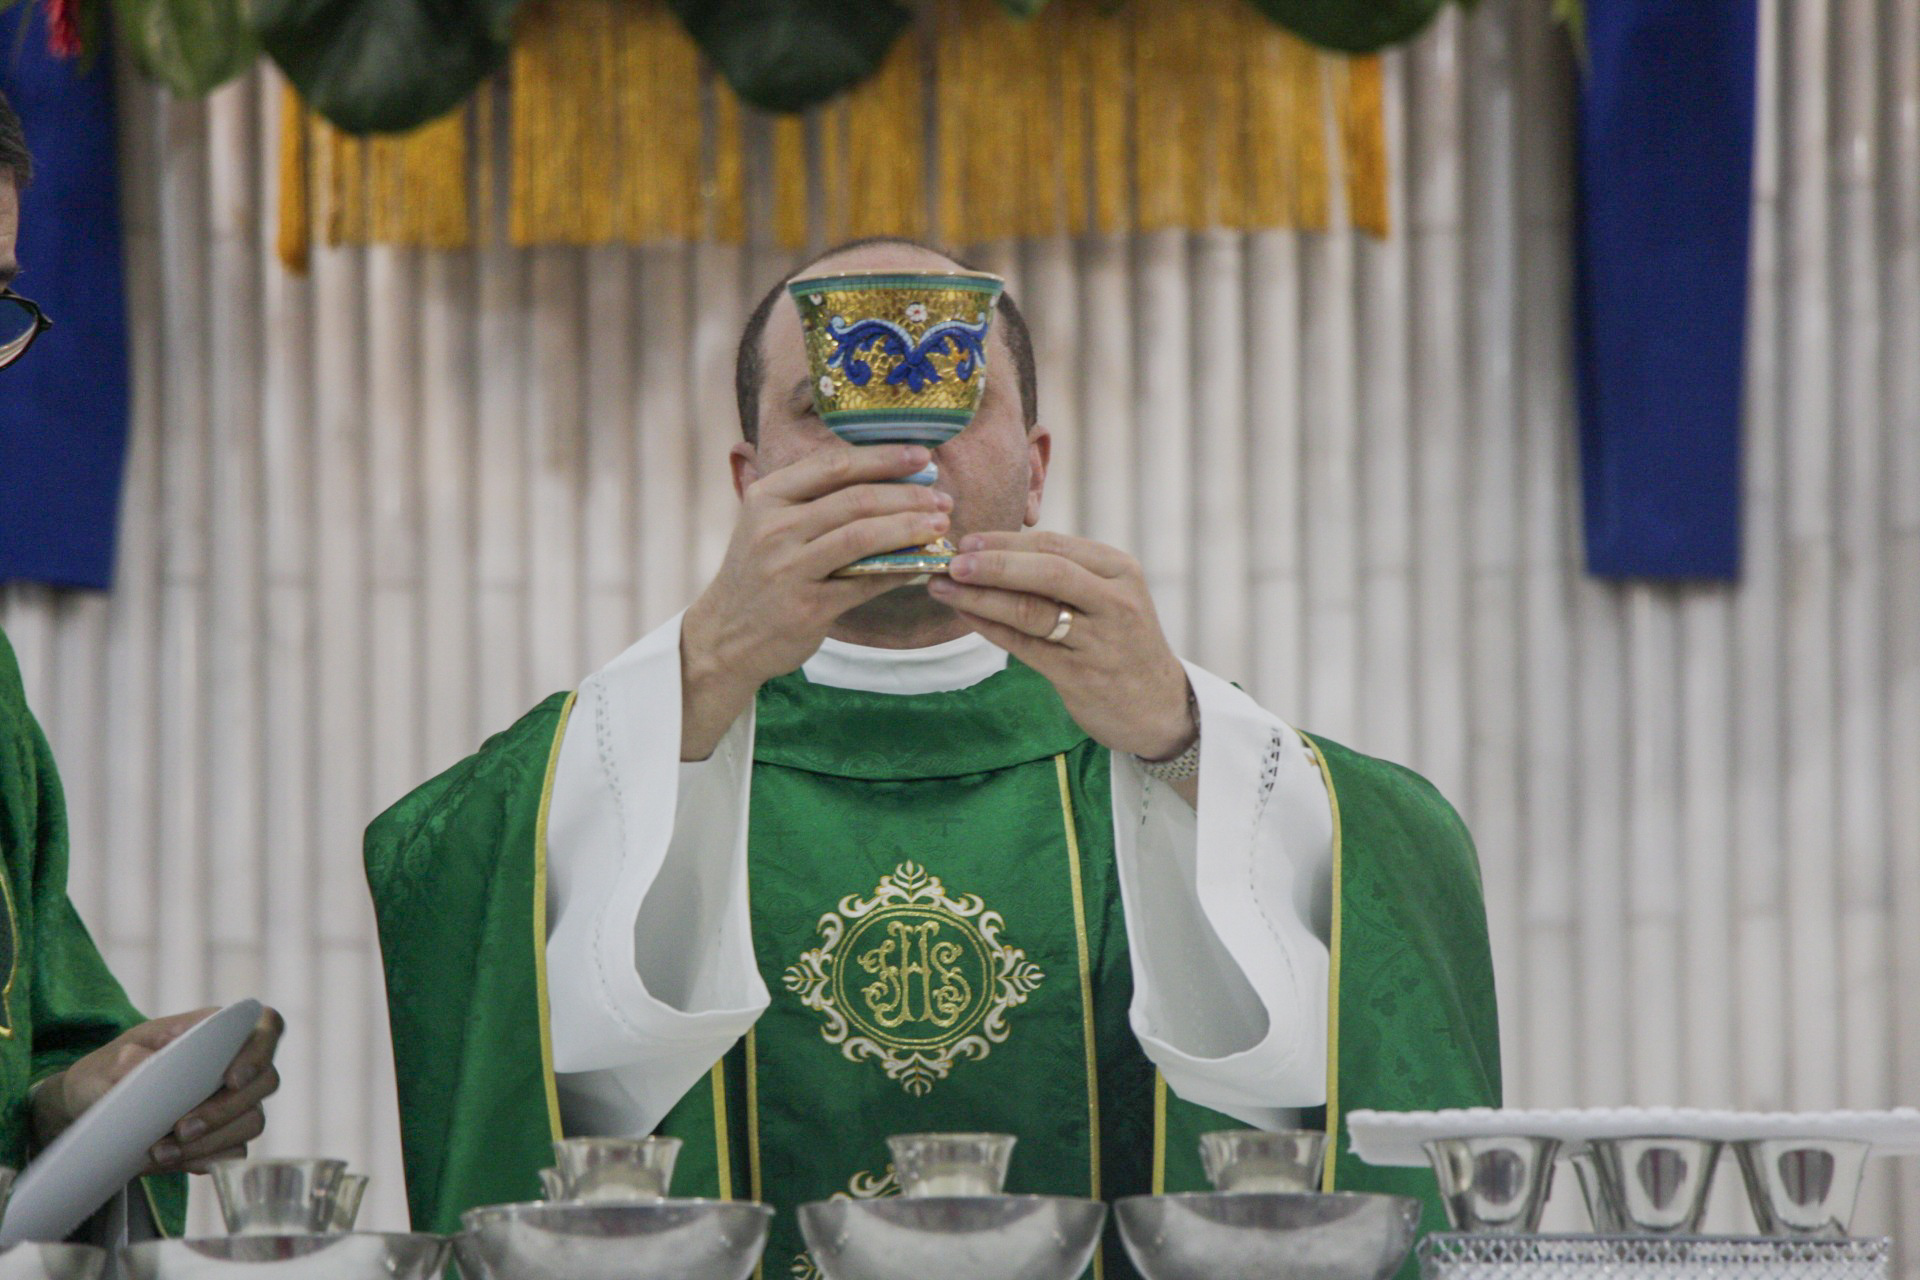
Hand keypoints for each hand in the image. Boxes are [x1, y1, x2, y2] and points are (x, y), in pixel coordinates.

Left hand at [31, 1005, 284, 1173]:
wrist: (91, 1109)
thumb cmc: (107, 1073)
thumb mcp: (108, 1061)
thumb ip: (129, 1059)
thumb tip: (148, 1065)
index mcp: (217, 1032)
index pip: (267, 1028)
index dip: (260, 1051)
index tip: (231, 1079)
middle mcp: (236, 1065)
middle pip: (266, 1081)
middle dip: (224, 1110)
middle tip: (180, 1128)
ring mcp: (235, 1103)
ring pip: (253, 1121)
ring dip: (211, 1140)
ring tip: (161, 1151)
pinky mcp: (224, 1137)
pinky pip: (235, 1152)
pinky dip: (203, 1159)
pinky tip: (171, 1160)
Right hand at [681, 445, 953, 759]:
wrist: (725, 636)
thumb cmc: (759, 574)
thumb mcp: (768, 523)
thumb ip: (811, 498)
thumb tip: (886, 476)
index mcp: (767, 497)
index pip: (833, 464)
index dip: (883, 457)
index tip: (922, 456)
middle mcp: (774, 528)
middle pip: (856, 499)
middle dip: (908, 495)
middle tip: (941, 497)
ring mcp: (788, 569)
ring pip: (863, 536)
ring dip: (909, 528)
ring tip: (940, 524)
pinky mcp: (807, 607)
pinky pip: (865, 582)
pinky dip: (899, 569)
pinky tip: (922, 563)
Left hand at [928, 531, 1196, 760]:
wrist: (1159, 705)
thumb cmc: (1122, 642)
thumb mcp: (1108, 595)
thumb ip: (1065, 572)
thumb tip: (993, 549)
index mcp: (1119, 569)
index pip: (1055, 545)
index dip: (1005, 541)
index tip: (967, 540)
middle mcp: (1114, 600)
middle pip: (1046, 571)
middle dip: (993, 563)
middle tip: (951, 561)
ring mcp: (1098, 640)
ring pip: (1031, 610)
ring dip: (981, 596)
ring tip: (944, 587)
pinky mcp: (1080, 675)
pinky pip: (1025, 646)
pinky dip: (991, 628)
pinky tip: (966, 615)